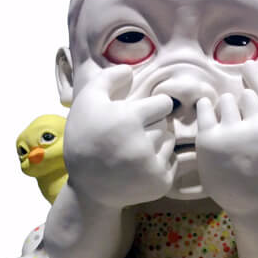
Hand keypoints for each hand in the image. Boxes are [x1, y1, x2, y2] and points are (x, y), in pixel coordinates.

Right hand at [63, 65, 175, 207]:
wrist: (87, 188)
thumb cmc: (85, 139)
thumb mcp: (86, 102)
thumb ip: (107, 79)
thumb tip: (129, 70)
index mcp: (128, 119)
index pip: (164, 103)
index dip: (152, 107)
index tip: (138, 116)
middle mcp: (143, 142)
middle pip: (166, 123)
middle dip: (153, 126)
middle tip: (133, 136)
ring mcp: (153, 165)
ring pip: (170, 142)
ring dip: (158, 143)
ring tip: (136, 151)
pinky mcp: (160, 183)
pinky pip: (173, 162)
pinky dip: (161, 162)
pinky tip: (141, 166)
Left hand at [195, 62, 257, 216]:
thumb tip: (256, 80)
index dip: (252, 75)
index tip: (245, 67)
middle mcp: (257, 122)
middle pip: (242, 95)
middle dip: (241, 106)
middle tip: (240, 125)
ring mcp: (232, 131)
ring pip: (224, 101)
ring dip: (225, 110)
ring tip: (228, 128)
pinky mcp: (209, 141)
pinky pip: (204, 110)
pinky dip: (205, 107)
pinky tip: (206, 110)